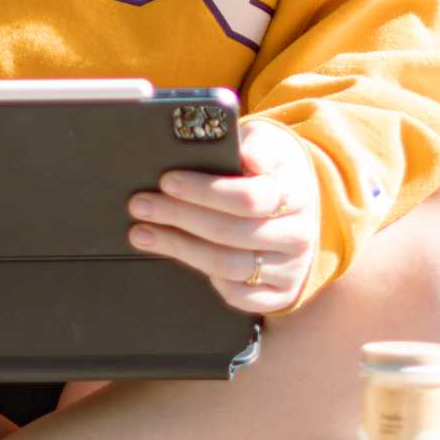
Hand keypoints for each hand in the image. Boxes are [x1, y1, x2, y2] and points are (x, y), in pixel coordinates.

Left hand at [126, 116, 320, 313]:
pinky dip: (208, 280)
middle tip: (140, 205)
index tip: (167, 180)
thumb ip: (258, 144)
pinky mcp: (280, 294)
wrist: (300, 204)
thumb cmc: (272, 168)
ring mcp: (290, 269)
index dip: (204, 191)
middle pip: (229, 233)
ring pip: (227, 266)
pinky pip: (239, 296)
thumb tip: (247, 155)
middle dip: (178, 217)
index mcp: (295, 194)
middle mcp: (297, 235)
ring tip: (142, 232)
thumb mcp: (270, 143)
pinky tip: (182, 258)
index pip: (248, 198)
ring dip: (179, 248)